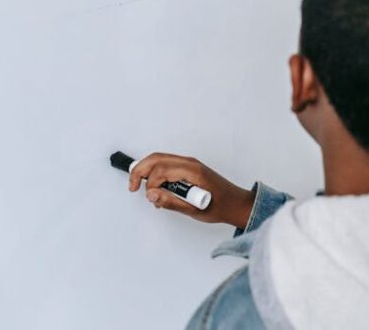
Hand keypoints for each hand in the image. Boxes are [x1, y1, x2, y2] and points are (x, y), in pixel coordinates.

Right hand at [128, 153, 254, 228]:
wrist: (236, 204)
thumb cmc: (220, 206)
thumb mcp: (194, 210)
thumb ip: (171, 202)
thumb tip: (151, 195)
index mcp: (193, 170)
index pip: (161, 169)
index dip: (150, 183)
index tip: (150, 198)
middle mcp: (190, 163)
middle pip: (156, 158)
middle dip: (139, 170)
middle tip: (132, 187)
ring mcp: (189, 164)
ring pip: (160, 160)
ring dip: (147, 172)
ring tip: (147, 192)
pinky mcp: (189, 168)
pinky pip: (167, 166)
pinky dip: (157, 175)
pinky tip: (158, 191)